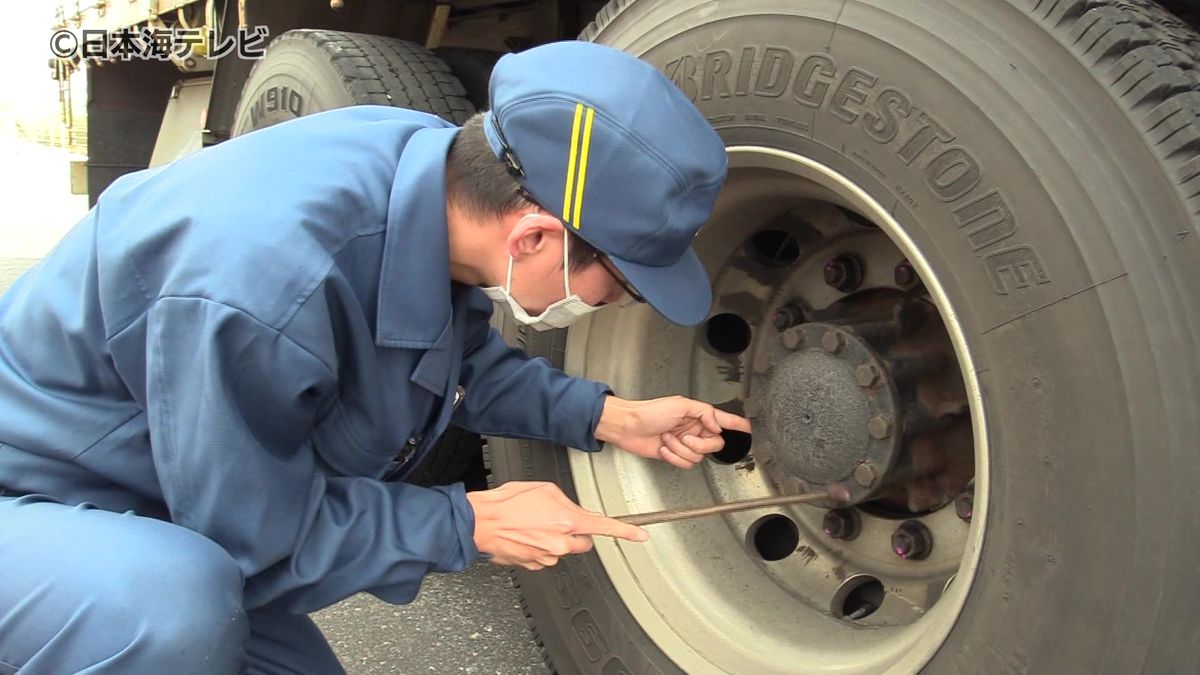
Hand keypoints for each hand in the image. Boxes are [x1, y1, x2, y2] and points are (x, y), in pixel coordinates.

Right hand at [465, 481, 648, 570]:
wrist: (480, 522)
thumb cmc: (507, 503)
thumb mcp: (544, 489)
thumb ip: (566, 502)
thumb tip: (573, 511)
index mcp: (567, 520)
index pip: (605, 527)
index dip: (627, 532)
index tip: (641, 536)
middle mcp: (561, 543)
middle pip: (583, 542)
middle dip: (575, 532)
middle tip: (555, 520)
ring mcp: (548, 556)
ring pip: (563, 550)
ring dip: (554, 539)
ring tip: (532, 525)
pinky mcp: (534, 565)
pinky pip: (546, 557)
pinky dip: (539, 548)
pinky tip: (525, 536)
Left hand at [595, 395, 752, 468]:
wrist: (628, 426)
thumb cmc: (649, 412)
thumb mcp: (680, 404)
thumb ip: (704, 413)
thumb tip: (718, 426)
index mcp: (698, 415)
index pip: (723, 420)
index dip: (737, 424)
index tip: (749, 428)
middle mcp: (694, 429)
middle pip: (714, 445)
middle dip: (699, 444)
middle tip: (685, 437)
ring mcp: (684, 443)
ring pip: (698, 456)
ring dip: (680, 449)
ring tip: (667, 439)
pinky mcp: (675, 455)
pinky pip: (685, 464)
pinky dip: (674, 457)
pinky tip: (664, 449)